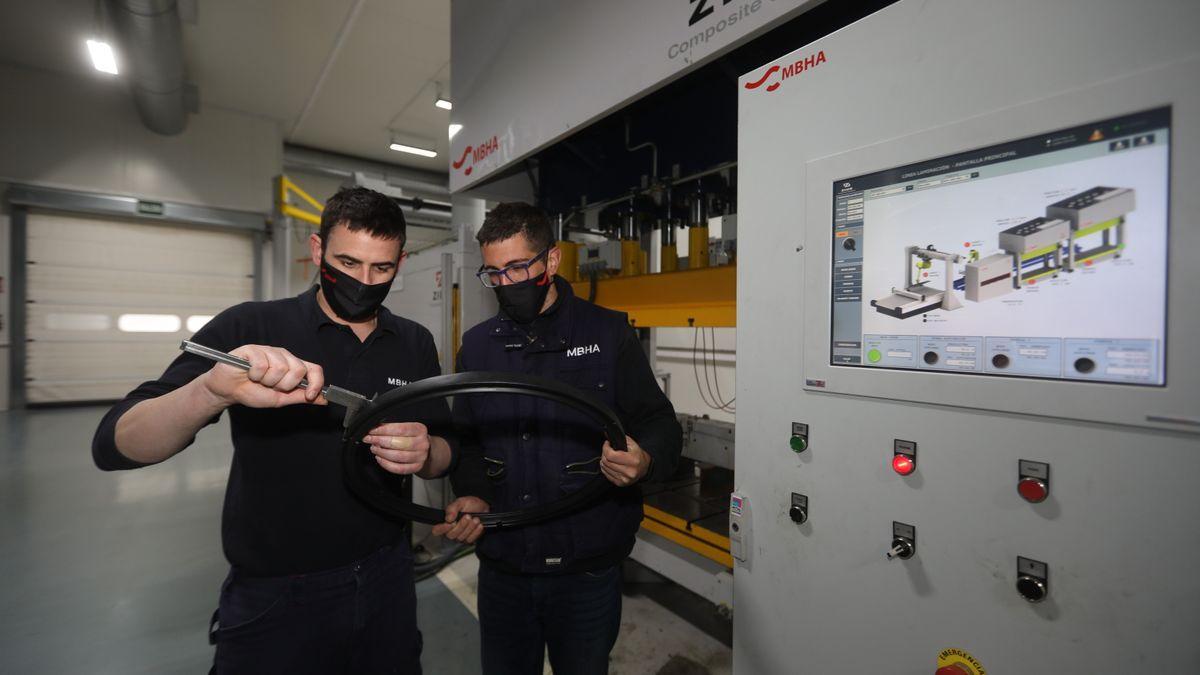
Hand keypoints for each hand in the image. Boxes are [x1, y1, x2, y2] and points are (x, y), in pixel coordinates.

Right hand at [201, 345, 325, 408]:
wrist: (228, 390)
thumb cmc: (252, 392)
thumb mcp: (281, 399)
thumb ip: (301, 397)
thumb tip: (324, 400)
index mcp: (293, 366)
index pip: (315, 369)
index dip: (316, 383)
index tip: (310, 395)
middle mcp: (284, 356)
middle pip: (298, 370)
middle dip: (284, 385)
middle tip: (270, 386)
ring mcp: (269, 350)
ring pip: (280, 368)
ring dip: (267, 380)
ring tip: (258, 380)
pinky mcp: (253, 349)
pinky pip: (262, 363)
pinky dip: (255, 374)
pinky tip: (249, 374)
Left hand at [363, 423, 430, 474]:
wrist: (423, 449)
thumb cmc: (410, 436)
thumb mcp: (405, 427)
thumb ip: (392, 427)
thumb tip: (375, 428)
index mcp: (420, 430)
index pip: (400, 429)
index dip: (384, 430)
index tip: (372, 431)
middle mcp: (422, 443)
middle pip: (398, 443)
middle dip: (380, 441)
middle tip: (369, 439)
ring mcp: (420, 457)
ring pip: (397, 456)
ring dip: (382, 452)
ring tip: (374, 448)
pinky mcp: (416, 467)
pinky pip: (398, 468)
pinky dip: (386, 464)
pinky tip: (379, 458)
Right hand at [431, 496, 489, 543]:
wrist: (483, 507)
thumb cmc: (470, 504)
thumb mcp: (460, 502)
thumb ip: (452, 508)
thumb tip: (448, 518)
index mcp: (446, 522)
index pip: (437, 530)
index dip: (442, 529)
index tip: (451, 522)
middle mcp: (452, 530)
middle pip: (451, 535)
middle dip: (461, 525)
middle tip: (468, 516)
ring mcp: (460, 536)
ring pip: (461, 537)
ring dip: (470, 527)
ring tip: (476, 519)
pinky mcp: (469, 539)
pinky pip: (470, 539)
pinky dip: (476, 531)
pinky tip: (479, 525)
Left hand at [600, 436, 650, 486]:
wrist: (645, 469)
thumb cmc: (638, 455)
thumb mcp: (633, 444)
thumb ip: (621, 439)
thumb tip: (608, 436)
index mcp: (633, 461)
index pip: (610, 455)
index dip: (605, 448)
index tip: (607, 444)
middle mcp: (629, 471)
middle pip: (606, 461)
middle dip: (604, 453)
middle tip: (607, 450)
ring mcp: (624, 479)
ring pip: (604, 468)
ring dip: (604, 461)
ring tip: (609, 457)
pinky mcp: (620, 483)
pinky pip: (606, 474)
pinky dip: (605, 468)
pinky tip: (610, 464)